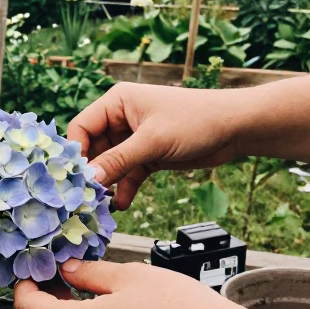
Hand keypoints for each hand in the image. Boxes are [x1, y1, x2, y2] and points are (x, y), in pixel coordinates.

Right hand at [67, 82, 245, 207]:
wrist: (235, 128)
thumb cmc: (195, 120)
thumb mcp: (153, 141)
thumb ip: (119, 160)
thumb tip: (90, 180)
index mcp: (117, 102)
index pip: (81, 127)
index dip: (77, 153)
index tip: (74, 179)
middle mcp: (121, 118)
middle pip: (94, 149)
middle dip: (92, 173)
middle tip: (86, 198)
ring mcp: (135, 138)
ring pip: (110, 165)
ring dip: (108, 184)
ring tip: (102, 206)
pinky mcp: (149, 155)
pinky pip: (128, 174)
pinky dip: (125, 188)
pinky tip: (122, 205)